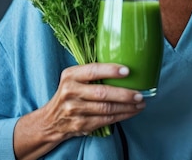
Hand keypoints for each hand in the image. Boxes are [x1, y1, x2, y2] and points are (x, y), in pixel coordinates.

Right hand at [13, 63, 144, 159]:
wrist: (50, 121)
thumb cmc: (70, 94)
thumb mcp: (74, 78)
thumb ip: (92, 72)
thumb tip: (124, 67)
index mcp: (71, 75)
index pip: (92, 70)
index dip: (111, 70)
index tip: (127, 71)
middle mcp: (71, 92)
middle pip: (102, 93)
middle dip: (124, 94)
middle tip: (140, 93)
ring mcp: (74, 110)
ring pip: (106, 108)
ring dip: (127, 107)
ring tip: (140, 103)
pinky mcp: (80, 125)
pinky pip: (106, 120)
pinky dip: (122, 116)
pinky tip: (131, 112)